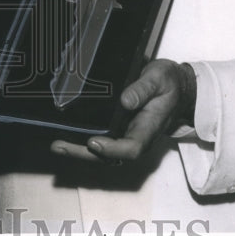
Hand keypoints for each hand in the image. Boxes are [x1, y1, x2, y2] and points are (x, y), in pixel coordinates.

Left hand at [51, 60, 196, 163]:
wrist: (177, 87)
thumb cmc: (168, 82)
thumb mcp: (159, 78)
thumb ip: (143, 89)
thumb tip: (125, 101)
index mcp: (149, 129)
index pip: (132, 148)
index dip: (112, 149)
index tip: (93, 142)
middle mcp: (136, 137)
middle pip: (110, 157)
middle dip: (83, 154)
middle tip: (60, 147)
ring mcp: (126, 135)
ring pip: (102, 152)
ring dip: (79, 150)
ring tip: (57, 145)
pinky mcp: (118, 129)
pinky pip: (100, 140)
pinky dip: (81, 141)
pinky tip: (64, 134)